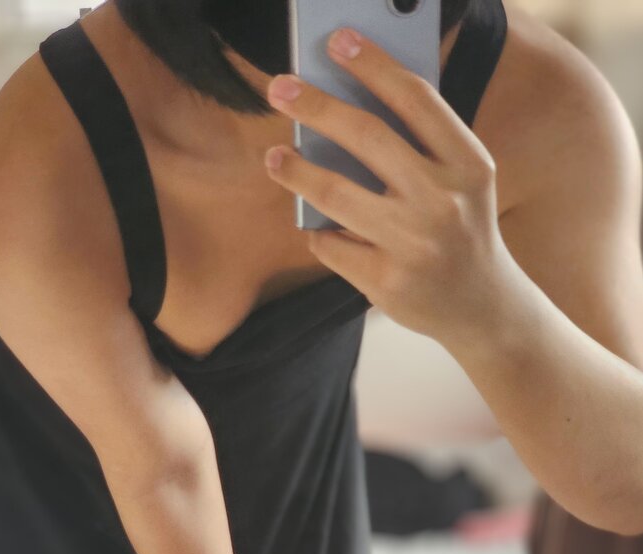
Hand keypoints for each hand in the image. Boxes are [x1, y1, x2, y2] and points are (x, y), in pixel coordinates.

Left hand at [263, 26, 512, 349]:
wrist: (483, 308)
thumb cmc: (462, 231)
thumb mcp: (462, 182)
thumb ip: (420, 148)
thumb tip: (343, 109)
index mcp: (468, 165)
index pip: (415, 100)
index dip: (373, 65)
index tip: (337, 41)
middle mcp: (443, 202)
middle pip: (367, 137)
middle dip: (316, 106)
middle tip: (278, 88)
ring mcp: (414, 245)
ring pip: (335, 195)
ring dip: (296, 171)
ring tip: (275, 158)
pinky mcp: (388, 282)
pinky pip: (332, 246)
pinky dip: (320, 235)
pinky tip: (319, 229)